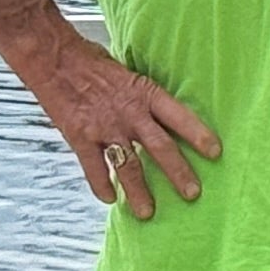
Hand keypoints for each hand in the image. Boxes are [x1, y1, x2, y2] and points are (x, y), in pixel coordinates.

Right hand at [15, 36, 222, 220]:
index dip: (198, 135)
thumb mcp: (128, 72)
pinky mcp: (80, 137)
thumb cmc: (91, 62)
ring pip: (128, 165)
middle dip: (178, 173)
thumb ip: (142, 96)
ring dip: (139, 191)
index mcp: (145, 93)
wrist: (54, 58)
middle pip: (160, 147)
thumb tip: (160, 113)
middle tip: (193, 193)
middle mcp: (129, 113)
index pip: (179, 116)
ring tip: (148, 212)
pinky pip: (94, 168)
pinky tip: (109, 199)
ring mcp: (104, 127)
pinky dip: (101, 185)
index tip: (216, 153)